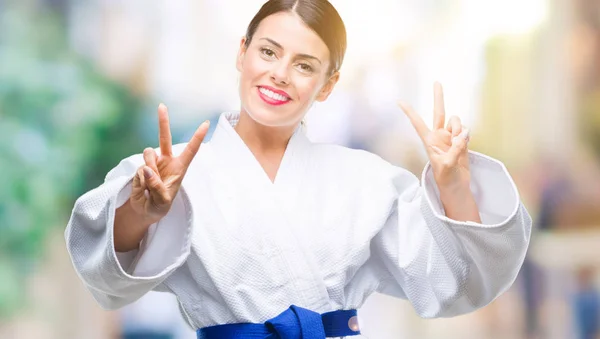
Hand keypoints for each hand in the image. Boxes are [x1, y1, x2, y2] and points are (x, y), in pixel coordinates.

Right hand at [130, 103, 209, 223]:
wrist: (145, 211)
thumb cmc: (160, 206)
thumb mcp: (163, 201)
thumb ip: (156, 186)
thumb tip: (147, 169)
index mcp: (180, 168)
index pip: (191, 150)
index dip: (197, 137)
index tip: (206, 123)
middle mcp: (166, 162)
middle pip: (164, 138)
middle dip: (163, 122)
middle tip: (162, 106)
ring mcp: (152, 163)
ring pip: (148, 154)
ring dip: (149, 169)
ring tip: (150, 186)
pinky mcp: (141, 168)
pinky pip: (139, 169)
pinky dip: (141, 180)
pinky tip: (143, 188)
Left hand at [398, 82, 470, 189]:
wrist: (456, 186)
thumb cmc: (446, 179)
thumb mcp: (448, 166)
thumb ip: (455, 149)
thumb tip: (463, 134)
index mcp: (429, 141)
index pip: (417, 123)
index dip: (409, 112)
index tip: (399, 101)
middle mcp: (439, 135)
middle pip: (439, 112)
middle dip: (438, 97)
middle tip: (436, 81)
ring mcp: (451, 137)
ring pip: (456, 121)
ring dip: (459, 128)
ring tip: (459, 143)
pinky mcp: (461, 140)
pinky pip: (465, 130)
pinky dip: (466, 135)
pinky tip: (464, 144)